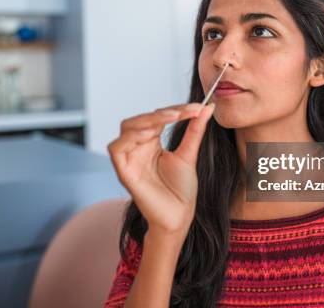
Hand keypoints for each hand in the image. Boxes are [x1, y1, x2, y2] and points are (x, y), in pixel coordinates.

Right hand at [108, 102, 214, 236]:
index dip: (175, 110)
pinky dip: (130, 137)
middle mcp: (137, 148)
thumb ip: (195, 130)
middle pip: (140, 119)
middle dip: (162, 112)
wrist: (180, 216)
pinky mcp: (123, 171)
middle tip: (187, 111)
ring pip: (128, 128)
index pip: (157, 117)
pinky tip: (151, 133)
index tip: (197, 108)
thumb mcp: (189, 154)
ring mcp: (129, 159)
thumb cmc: (181, 189)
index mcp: (151, 143)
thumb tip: (207, 107)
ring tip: (172, 118)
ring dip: (149, 119)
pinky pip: (116, 148)